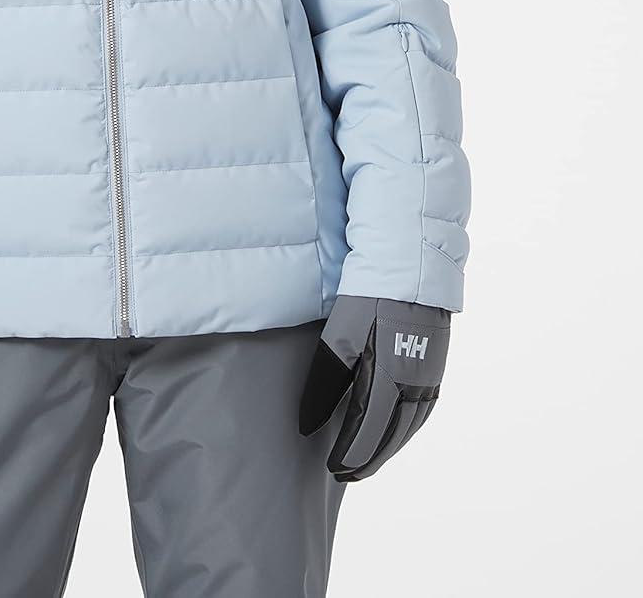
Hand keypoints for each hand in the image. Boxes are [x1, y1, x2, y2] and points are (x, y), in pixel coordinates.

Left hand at [298, 295, 450, 481]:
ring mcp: (429, 376)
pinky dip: (407, 429)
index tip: (333, 468)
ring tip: (368, 462)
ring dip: (389, 449)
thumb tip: (308, 424)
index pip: (367, 431)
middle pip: (391, 436)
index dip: (350, 453)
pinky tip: (396, 433)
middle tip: (347, 475)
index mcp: (389, 379)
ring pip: (409, 427)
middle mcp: (415, 384)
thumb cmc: (368, 300)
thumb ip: (325, 385)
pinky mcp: (436, 365)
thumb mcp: (339, 338)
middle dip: (369, 459)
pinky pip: (423, 411)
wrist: (408, 268)